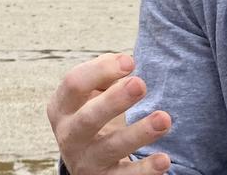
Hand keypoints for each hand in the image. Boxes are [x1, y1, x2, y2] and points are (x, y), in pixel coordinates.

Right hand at [47, 52, 173, 173]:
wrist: (87, 161)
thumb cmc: (94, 114)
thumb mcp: (92, 94)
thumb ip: (105, 73)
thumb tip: (125, 63)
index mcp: (62, 107)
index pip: (74, 84)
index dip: (100, 70)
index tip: (130, 62)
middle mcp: (69, 135)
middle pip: (88, 118)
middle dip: (114, 101)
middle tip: (140, 84)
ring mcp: (85, 161)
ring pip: (111, 148)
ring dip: (139, 133)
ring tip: (164, 119)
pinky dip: (145, 170)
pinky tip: (164, 160)